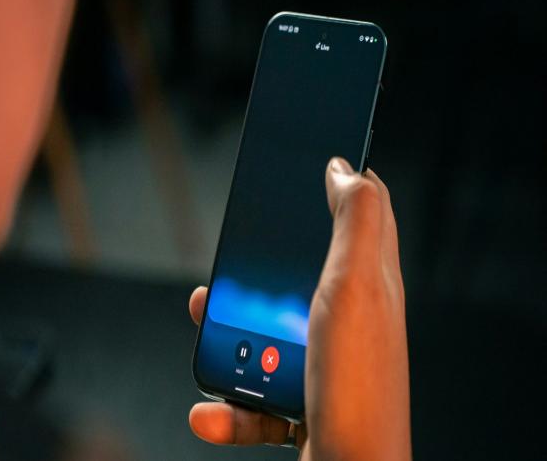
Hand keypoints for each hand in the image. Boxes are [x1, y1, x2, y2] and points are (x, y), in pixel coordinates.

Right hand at [188, 157, 410, 460]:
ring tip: (206, 329)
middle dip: (255, 270)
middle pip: (298, 271)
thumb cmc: (355, 386)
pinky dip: (227, 407)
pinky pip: (252, 394)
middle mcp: (348, 319)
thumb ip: (356, 223)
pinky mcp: (299, 401)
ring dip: (226, 335)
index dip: (339, 184)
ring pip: (264, 330)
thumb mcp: (357, 288)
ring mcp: (322, 361)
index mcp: (368, 284)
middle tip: (229, 264)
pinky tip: (210, 411)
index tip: (308, 163)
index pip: (363, 215)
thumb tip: (346, 168)